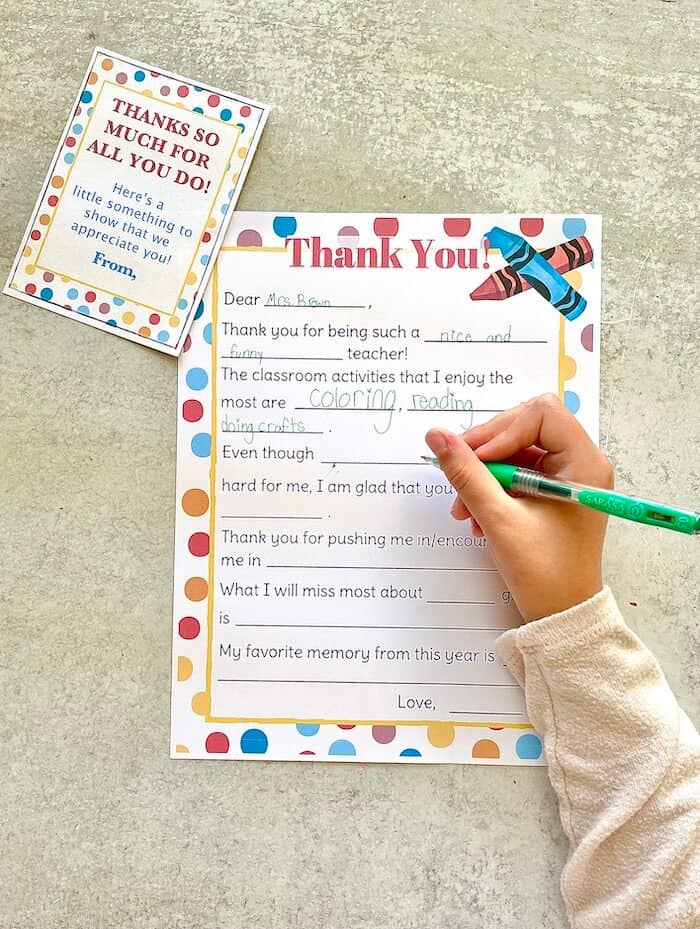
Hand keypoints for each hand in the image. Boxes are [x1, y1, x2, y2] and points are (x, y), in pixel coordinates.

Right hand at [425, 394, 612, 621]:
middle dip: (486, 452)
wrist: (562, 614)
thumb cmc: (543, 572)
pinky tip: (476, 515)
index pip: (540, 413)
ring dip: (484, 473)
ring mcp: (568, 476)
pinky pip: (517, 471)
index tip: (474, 459)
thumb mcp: (499, 519)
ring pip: (516, 449)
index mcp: (584, 462)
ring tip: (463, 508)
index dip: (501, 431)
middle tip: (457, 475)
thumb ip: (467, 474)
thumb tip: (437, 436)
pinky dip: (493, 487)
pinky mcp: (554, 491)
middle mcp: (581, 462)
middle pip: (525, 426)